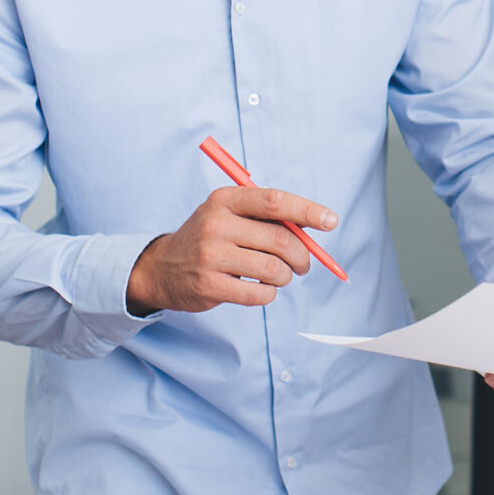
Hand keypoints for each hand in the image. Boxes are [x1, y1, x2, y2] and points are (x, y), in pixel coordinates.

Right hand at [125, 185, 337, 314]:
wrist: (162, 268)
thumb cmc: (211, 238)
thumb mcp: (230, 214)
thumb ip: (268, 217)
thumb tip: (316, 226)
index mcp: (225, 199)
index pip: (275, 201)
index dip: (308, 211)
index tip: (331, 221)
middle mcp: (216, 224)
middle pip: (280, 240)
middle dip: (302, 255)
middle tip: (303, 264)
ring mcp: (211, 256)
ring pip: (274, 270)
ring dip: (285, 277)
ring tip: (278, 277)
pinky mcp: (209, 286)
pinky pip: (260, 294)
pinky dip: (269, 294)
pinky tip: (260, 289)